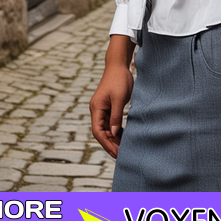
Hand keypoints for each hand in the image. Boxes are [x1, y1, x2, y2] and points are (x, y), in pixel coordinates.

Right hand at [90, 35, 134, 158]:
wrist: (118, 65)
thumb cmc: (119, 79)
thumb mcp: (118, 98)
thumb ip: (115, 116)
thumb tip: (115, 134)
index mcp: (96, 108)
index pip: (98, 131)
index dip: (106, 143)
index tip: (116, 152)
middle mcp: (97, 110)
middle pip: (102, 132)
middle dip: (110, 144)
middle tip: (121, 155)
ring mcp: (102, 109)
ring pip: (106, 129)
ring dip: (113, 139)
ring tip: (123, 149)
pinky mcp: (108, 107)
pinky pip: (110, 123)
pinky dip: (116, 131)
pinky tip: (123, 137)